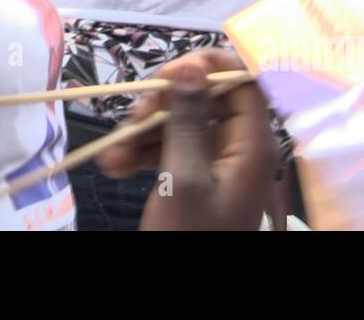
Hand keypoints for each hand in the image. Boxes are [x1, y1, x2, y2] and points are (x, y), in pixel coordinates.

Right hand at [98, 49, 276, 230]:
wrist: (190, 300)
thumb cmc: (190, 237)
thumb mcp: (183, 177)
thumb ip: (187, 120)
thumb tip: (190, 67)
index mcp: (252, 144)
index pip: (244, 80)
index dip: (209, 67)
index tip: (168, 72)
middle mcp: (239, 147)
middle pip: (205, 99)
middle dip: (162, 104)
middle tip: (132, 117)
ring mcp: (217, 162)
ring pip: (180, 123)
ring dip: (142, 132)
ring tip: (111, 153)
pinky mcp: (195, 176)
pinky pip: (170, 148)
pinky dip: (142, 153)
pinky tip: (114, 167)